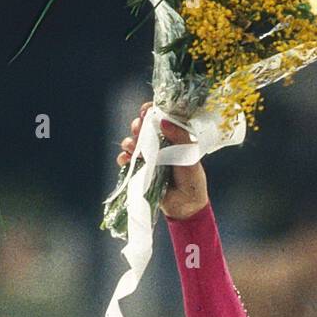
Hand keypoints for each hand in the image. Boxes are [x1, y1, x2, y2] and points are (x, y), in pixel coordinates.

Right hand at [117, 101, 209, 220]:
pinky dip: (124, 158)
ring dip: (130, 141)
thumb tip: (163, 121)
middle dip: (138, 125)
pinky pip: (126, 160)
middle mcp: (159, 144)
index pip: (159, 117)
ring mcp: (148, 156)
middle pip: (142, 127)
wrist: (186, 205)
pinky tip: (128, 160)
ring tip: (134, 147)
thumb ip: (179, 136)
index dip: (151, 111)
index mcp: (172, 136)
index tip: (146, 111)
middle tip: (139, 128)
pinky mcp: (139, 170)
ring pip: (132, 142)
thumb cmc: (191, 178)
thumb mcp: (189, 154)